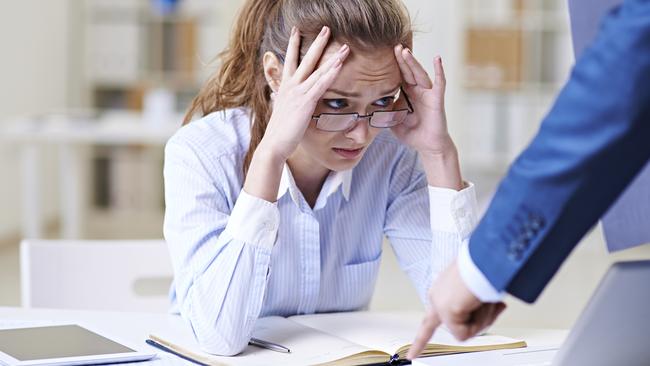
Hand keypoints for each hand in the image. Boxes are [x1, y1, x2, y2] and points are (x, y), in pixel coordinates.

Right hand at [259, 26, 349, 160]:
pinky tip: (339, 64)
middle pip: (305, 59)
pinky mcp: (305, 102)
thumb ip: (286, 101)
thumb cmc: (279, 132)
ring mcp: (298, 93)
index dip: (293, 45)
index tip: (296, 31)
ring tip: (344, 46)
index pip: (290, 61)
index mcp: (284, 88)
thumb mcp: (282, 111)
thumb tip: (283, 98)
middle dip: (316, 43)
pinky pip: (321, 84)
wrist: (273, 144)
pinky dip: (330, 73)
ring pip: (317, 70)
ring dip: (332, 57)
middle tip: (325, 28)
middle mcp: (290, 86)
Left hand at [391, 45, 453, 154]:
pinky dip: (439, 70)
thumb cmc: (412, 133)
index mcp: (407, 94)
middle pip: (408, 71)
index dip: (392, 65)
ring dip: (412, 62)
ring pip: (419, 74)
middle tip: (392, 45)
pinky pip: (439, 82)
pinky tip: (437, 58)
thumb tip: (366, 106)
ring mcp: (428, 93)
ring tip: (404, 51)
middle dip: (400, 59)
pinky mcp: (437, 98)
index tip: (382, 53)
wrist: (427, 146)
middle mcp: (417, 90)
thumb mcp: (392, 120)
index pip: (398, 75)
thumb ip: (383, 111)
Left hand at [406, 261, 506, 359]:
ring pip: (467, 330)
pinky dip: (480, 321)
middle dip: (479, 319)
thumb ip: (481, 302)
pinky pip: (466, 334)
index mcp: (442, 290)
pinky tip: (480, 304)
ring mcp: (439, 306)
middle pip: (457, 327)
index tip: (410, 354)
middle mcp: (437, 298)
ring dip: (484, 317)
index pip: (430, 318)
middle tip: (489, 303)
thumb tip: (497, 307)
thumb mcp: (479, 286)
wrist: (480, 260)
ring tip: (486, 298)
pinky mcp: (446, 313)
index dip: (421, 339)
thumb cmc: (481, 265)